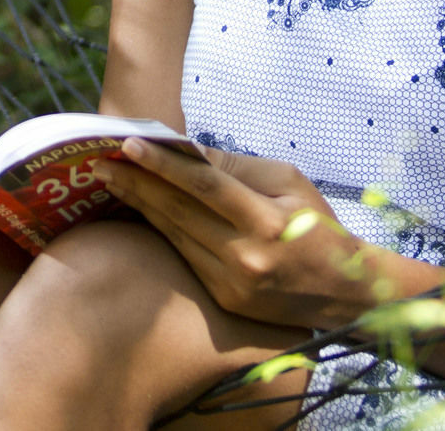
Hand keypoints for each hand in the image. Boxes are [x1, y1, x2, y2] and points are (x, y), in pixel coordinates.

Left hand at [97, 140, 368, 329]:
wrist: (345, 293)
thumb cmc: (318, 227)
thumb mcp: (289, 182)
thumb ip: (239, 168)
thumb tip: (190, 152)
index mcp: (265, 222)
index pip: (204, 186)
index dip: (163, 164)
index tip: (128, 144)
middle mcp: (244, 256)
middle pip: (178, 212)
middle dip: (135, 184)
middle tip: (99, 162)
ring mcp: (231, 283)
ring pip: (174, 235)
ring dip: (140, 206)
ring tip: (111, 181)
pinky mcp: (223, 299)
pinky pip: (184, 256)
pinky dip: (161, 231)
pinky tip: (140, 211)